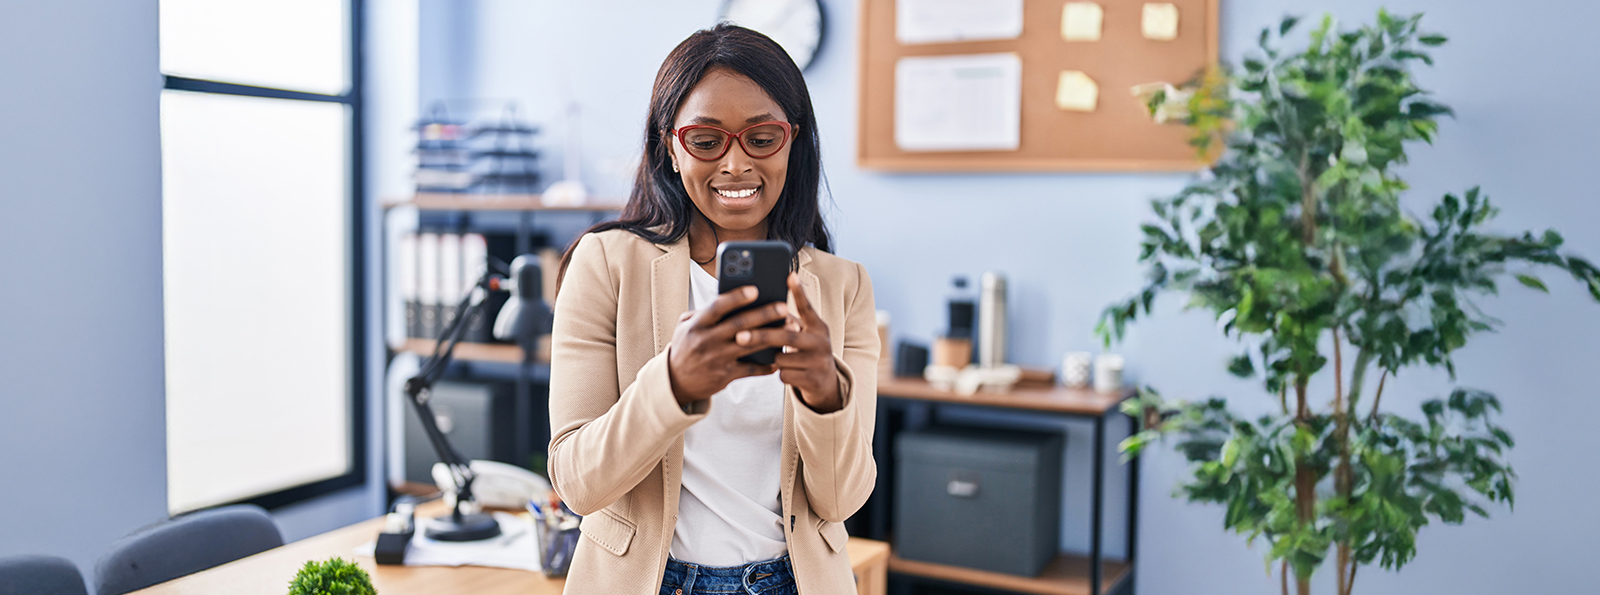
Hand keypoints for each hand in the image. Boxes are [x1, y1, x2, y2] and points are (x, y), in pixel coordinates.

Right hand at [667, 285, 789, 404]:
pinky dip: (766, 365)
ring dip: (772, 337)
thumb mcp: (685, 326)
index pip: (717, 307)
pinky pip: (750, 370)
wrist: (676, 381)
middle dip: (763, 315)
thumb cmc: (685, 346)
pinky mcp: (725, 376)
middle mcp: (707, 341)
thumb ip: (704, 311)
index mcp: (697, 325)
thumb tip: (730, 296)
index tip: (755, 289)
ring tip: (790, 328)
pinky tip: (779, 358)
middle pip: (739, 325)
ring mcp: (717, 359)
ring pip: (749, 346)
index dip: (736, 298)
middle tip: (783, 306)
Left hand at [738, 273, 840, 412]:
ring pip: (781, 358)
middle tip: (740, 336)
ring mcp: (819, 361)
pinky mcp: (813, 379)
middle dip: (761, 336)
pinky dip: (782, 374)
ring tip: (785, 359)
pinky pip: (784, 375)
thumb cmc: (807, 352)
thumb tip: (764, 309)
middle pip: (786, 336)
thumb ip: (790, 324)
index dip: (799, 292)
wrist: (826, 383)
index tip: (790, 276)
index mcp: (818, 327)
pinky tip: (792, 373)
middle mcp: (822, 342)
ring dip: (775, 359)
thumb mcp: (805, 336)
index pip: (807, 307)